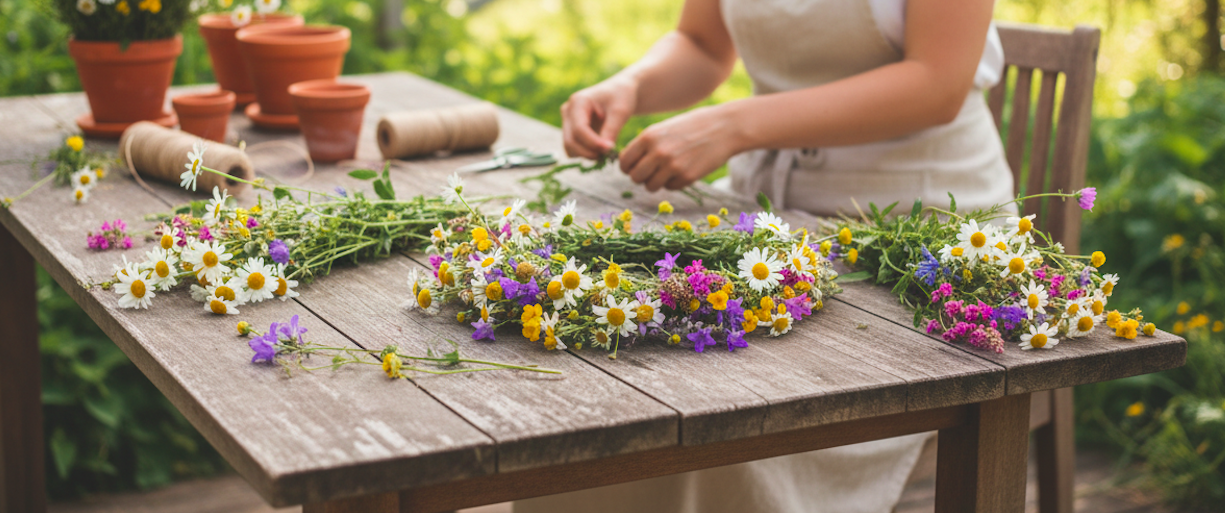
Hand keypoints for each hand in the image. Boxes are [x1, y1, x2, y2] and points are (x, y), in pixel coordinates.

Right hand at [561, 76, 637, 159]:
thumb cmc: (621, 97)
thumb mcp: (620, 111)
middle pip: (570, 141)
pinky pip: (573, 149)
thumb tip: (604, 151)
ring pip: (569, 148)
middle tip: (608, 155)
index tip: (610, 149)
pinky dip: (585, 154)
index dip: (593, 143)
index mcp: (578, 102)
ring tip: (605, 152)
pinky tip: (600, 150)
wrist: (619, 92)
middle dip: (589, 152)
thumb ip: (611, 130)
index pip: (579, 129)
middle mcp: (568, 111)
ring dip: (586, 155)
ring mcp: (567, 121)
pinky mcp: (571, 131)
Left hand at [620, 105, 742, 191]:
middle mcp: (658, 152)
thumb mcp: (664, 128)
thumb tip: (631, 166)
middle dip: (641, 177)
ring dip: (656, 182)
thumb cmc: (692, 126)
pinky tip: (684, 169)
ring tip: (667, 170)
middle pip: (635, 177)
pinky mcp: (687, 177)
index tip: (635, 167)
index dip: (628, 167)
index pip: (625, 161)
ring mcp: (672, 166)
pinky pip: (670, 188)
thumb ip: (646, 145)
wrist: (724, 127)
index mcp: (648, 137)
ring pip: (650, 186)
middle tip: (651, 171)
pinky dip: (673, 182)